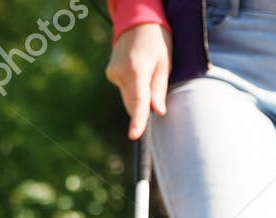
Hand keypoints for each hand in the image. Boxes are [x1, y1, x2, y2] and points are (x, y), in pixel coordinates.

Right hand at [105, 24, 171, 139]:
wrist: (137, 23)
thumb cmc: (157, 41)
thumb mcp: (165, 63)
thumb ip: (159, 89)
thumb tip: (157, 112)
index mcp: (137, 69)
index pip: (138, 100)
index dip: (137, 120)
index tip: (134, 136)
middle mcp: (121, 72)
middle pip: (133, 104)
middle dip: (144, 106)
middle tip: (155, 83)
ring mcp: (113, 73)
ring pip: (128, 99)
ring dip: (138, 96)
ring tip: (147, 72)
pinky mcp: (110, 74)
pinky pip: (124, 90)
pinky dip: (132, 88)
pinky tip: (137, 71)